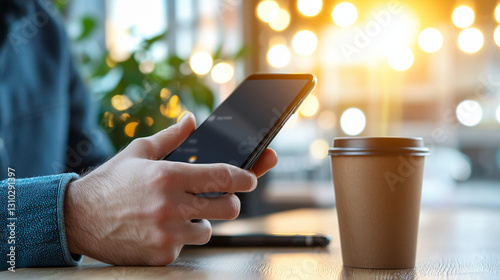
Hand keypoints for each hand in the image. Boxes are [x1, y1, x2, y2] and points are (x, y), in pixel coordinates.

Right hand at [64, 112, 277, 265]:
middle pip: (229, 208)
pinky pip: (185, 246)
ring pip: (208, 230)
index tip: (252, 178)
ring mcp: (167, 234)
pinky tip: (160, 228)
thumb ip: (171, 136)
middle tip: (220, 198)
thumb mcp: (138, 151)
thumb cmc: (110, 182)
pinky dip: (178, 237)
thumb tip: (191, 119)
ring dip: (201, 222)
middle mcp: (171, 206)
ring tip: (177, 212)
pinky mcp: (161, 255)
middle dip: (230, 202)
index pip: (223, 176)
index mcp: (168, 176)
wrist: (77, 218)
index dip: (246, 177)